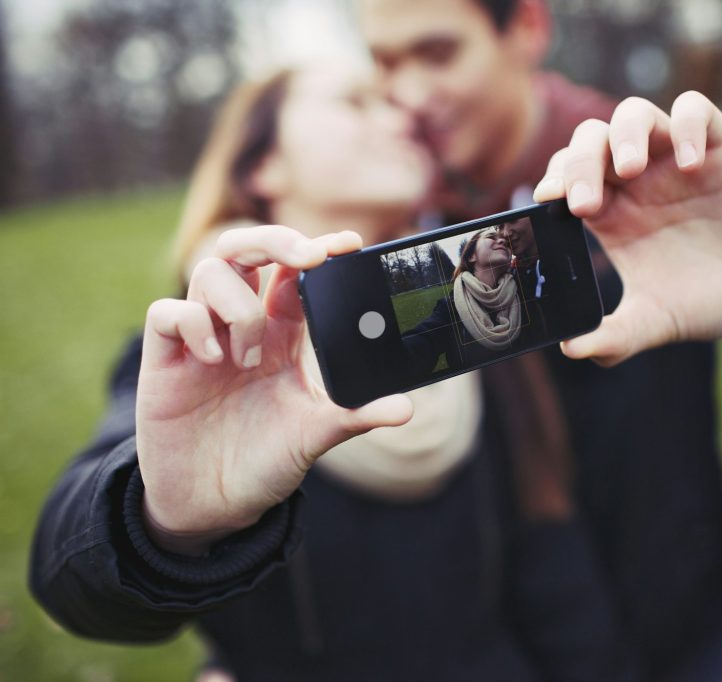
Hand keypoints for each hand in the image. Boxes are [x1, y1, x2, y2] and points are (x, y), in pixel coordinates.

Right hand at [137, 226, 412, 554]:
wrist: (214, 504)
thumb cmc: (265, 461)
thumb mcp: (315, 436)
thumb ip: (356, 417)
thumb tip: (406, 409)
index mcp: (281, 335)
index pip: (294, 274)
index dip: (317, 249)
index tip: (349, 243)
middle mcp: (240, 327)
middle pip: (246, 251)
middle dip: (275, 240)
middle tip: (306, 257)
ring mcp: (200, 341)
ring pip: (210, 273)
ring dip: (239, 306)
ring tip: (248, 359)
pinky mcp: (164, 362)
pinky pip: (167, 313)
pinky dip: (193, 324)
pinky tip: (213, 360)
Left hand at [534, 92, 721, 365]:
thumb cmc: (707, 299)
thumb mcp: (658, 320)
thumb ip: (616, 336)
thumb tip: (571, 349)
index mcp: (611, 212)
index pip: (565, 177)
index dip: (553, 182)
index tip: (548, 204)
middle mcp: (637, 178)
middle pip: (590, 141)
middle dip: (579, 162)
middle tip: (584, 203)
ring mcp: (675, 157)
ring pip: (634, 114)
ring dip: (624, 135)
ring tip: (630, 168)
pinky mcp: (720, 145)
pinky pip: (695, 110)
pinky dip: (686, 126)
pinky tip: (690, 164)